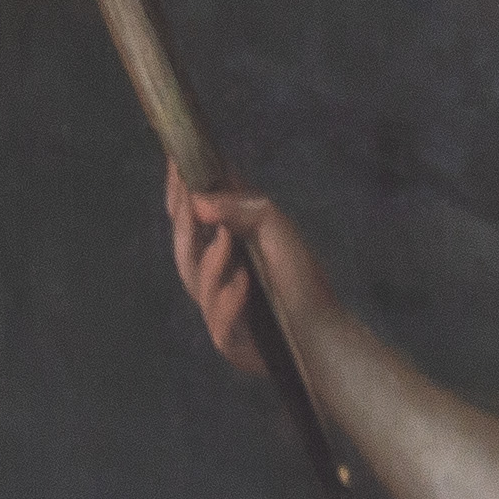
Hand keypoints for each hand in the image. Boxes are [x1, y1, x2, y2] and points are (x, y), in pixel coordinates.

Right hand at [166, 164, 327, 381]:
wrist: (322, 331)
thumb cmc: (300, 277)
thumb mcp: (277, 229)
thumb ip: (242, 207)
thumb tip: (200, 199)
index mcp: (221, 242)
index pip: (189, 213)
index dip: (179, 189)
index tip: (176, 161)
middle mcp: (213, 273)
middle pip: (183, 247)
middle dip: (184, 224)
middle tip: (191, 200)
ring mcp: (217, 306)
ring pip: (196, 283)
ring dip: (211, 261)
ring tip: (226, 239)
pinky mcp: (228, 338)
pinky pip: (220, 320)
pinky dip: (229, 300)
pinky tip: (242, 283)